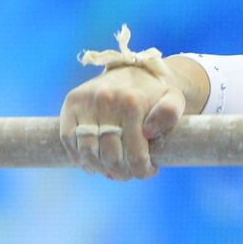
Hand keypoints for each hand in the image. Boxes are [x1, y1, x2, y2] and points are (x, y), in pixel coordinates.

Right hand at [59, 65, 185, 179]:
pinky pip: (68, 139)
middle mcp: (106, 100)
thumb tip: (148, 132)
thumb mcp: (174, 99)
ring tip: (110, 170)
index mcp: (132, 103)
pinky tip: (92, 162)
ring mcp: (86, 101)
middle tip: (128, 173)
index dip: (141, 171)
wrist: (135, 71)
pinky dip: (78, 156)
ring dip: (99, 168)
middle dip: (121, 172)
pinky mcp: (71, 102)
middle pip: (110, 156)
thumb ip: (170, 113)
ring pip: (87, 151)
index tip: (148, 172)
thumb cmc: (156, 93)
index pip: (134, 154)